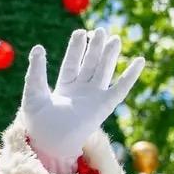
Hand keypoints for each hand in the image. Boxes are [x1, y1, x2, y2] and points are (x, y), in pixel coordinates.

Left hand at [22, 28, 144, 171]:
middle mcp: (81, 91)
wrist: (51, 143)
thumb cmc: (38, 123)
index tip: (81, 32)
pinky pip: (120, 88)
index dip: (77, 48)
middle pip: (90, 64)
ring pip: (104, 71)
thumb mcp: (33, 93)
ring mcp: (94, 98)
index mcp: (64, 88)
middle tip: (101, 30)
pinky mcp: (104, 106)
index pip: (72, 62)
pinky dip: (131, 75)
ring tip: (114, 38)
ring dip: (110, 56)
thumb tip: (38, 48)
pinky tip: (139, 61)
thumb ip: (36, 71)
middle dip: (96, 48)